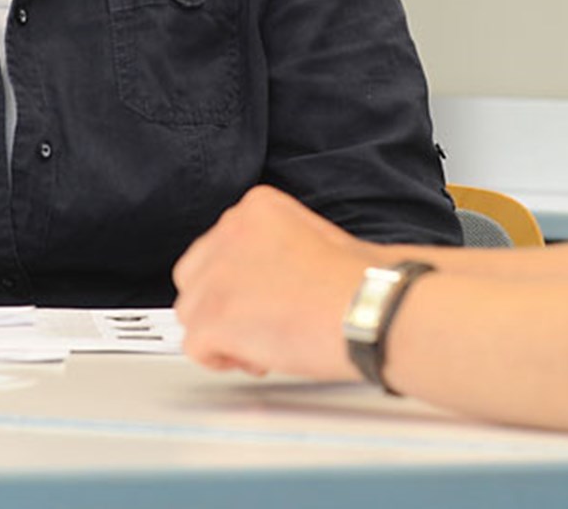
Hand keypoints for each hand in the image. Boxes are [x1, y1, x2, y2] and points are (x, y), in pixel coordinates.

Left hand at [172, 185, 379, 380]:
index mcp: (255, 208)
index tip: (263, 298)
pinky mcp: (215, 319)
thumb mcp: (315, 235)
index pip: (217, 248)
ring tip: (266, 342)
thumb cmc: (362, 283)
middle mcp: (230, 232)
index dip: (238, 282)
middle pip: (195, 278)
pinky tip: (259, 356)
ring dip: (222, 335)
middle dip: (221, 306)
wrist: (376, 310)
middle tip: (259, 324)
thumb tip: (253, 277)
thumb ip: (272, 247)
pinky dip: (222, 359)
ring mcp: (219, 276)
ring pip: (191, 313)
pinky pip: (195, 347)